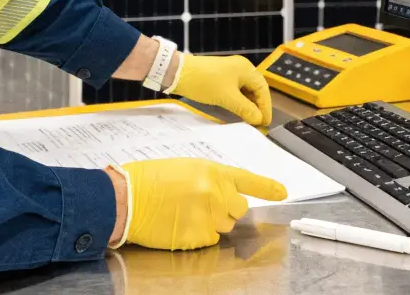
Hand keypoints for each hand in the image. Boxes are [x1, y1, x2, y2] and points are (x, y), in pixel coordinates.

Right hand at [112, 158, 286, 250]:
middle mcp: (215, 194)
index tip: (283, 193)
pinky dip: (197, 236)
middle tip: (201, 205)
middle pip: (239, 209)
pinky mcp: (198, 237)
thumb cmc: (151, 180)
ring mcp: (208, 217)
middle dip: (226, 209)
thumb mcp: (186, 169)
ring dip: (210, 223)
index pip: (248, 180)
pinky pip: (209, 240)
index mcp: (213, 172)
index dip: (268, 187)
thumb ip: (212, 180)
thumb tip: (227, 195)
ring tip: (184, 213)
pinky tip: (179, 225)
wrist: (127, 198)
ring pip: (225, 227)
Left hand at [168, 54, 271, 125]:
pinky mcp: (220, 76)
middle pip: (255, 89)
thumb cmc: (204, 83)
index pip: (262, 89)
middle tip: (258, 122)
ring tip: (249, 119)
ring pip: (244, 90)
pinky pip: (235, 90)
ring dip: (247, 104)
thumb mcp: (227, 98)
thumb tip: (259, 119)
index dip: (265, 107)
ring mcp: (229, 71)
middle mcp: (240, 68)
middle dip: (257, 106)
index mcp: (246, 69)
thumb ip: (246, 109)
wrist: (178, 73)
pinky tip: (237, 110)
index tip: (265, 122)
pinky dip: (238, 100)